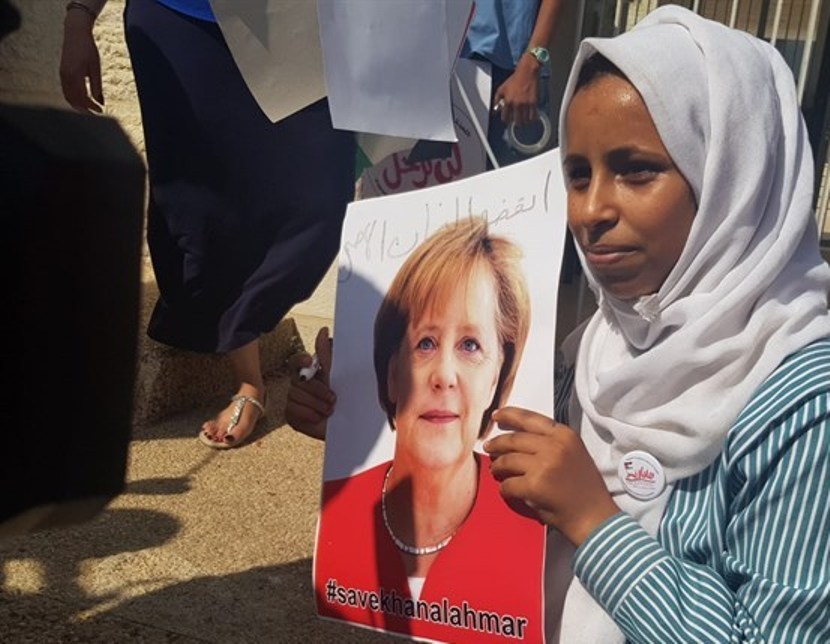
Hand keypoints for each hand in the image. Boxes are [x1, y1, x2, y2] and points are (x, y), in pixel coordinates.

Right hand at [60, 9, 103, 112]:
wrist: (75, 33)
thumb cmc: (88, 49)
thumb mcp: (96, 68)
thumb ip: (97, 86)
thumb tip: (100, 102)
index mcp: (74, 76)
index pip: (82, 98)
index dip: (91, 107)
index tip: (101, 111)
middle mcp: (65, 77)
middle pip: (73, 100)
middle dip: (84, 109)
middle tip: (95, 113)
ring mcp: (62, 75)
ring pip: (68, 96)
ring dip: (78, 105)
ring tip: (89, 109)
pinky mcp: (62, 73)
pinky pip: (66, 90)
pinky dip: (73, 98)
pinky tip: (82, 100)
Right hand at [284, 327, 335, 440]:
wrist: (347, 424)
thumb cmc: (345, 398)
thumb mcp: (337, 374)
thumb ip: (327, 354)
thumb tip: (324, 331)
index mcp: (309, 372)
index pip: (295, 361)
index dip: (300, 360)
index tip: (309, 362)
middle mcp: (299, 385)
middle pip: (297, 381)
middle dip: (317, 391)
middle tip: (333, 398)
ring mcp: (293, 400)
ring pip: (294, 397)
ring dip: (315, 405)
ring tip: (330, 410)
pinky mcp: (292, 415)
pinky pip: (292, 411)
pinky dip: (308, 415)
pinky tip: (318, 418)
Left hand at [484, 407, 618, 545]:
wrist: (595, 517)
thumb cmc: (584, 490)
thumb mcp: (573, 453)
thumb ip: (550, 442)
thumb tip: (516, 439)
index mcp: (565, 435)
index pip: (530, 418)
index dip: (509, 415)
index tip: (497, 416)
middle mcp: (554, 445)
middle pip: (514, 439)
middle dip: (497, 443)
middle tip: (489, 448)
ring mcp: (544, 465)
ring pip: (508, 460)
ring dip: (497, 466)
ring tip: (495, 470)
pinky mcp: (534, 485)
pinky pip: (508, 483)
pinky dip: (504, 488)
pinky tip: (506, 491)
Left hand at [493, 58, 539, 126]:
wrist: (527, 72)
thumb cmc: (514, 80)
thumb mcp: (501, 89)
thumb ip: (497, 100)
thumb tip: (495, 110)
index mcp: (507, 101)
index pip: (505, 118)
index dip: (507, 119)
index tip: (509, 118)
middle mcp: (516, 104)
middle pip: (516, 121)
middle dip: (517, 121)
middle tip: (518, 118)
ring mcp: (525, 104)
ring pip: (525, 120)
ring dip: (525, 120)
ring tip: (525, 117)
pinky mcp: (534, 103)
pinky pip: (533, 116)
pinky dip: (533, 118)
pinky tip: (532, 116)